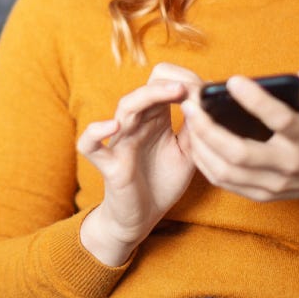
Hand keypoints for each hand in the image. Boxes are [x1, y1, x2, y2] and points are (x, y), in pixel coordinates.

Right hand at [77, 62, 199, 264]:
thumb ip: (195, 129)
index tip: (206, 88)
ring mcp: (119, 141)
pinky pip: (89, 144)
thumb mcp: (188, 153)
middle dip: (169, 84)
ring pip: (125, 108)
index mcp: (155, 118)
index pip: (161, 83)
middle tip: (193, 87)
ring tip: (174, 92)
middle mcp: (136, 124)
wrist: (142, 218)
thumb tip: (209, 101)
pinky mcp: (107, 164)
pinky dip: (95, 131)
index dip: (182, 79)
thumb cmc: (162, 182)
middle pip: (145, 89)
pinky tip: (113, 125)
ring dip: (148, 95)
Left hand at [180, 70, 298, 253]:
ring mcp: (273, 184)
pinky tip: (196, 141)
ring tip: (188, 118)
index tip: (232, 80)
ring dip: (201, 145)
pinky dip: (205, 162)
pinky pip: (225, 182)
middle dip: (208, 128)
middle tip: (191, 103)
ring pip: (226, 171)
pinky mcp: (262, 195)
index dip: (255, 100)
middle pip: (240, 153)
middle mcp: (287, 165)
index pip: (279, 120)